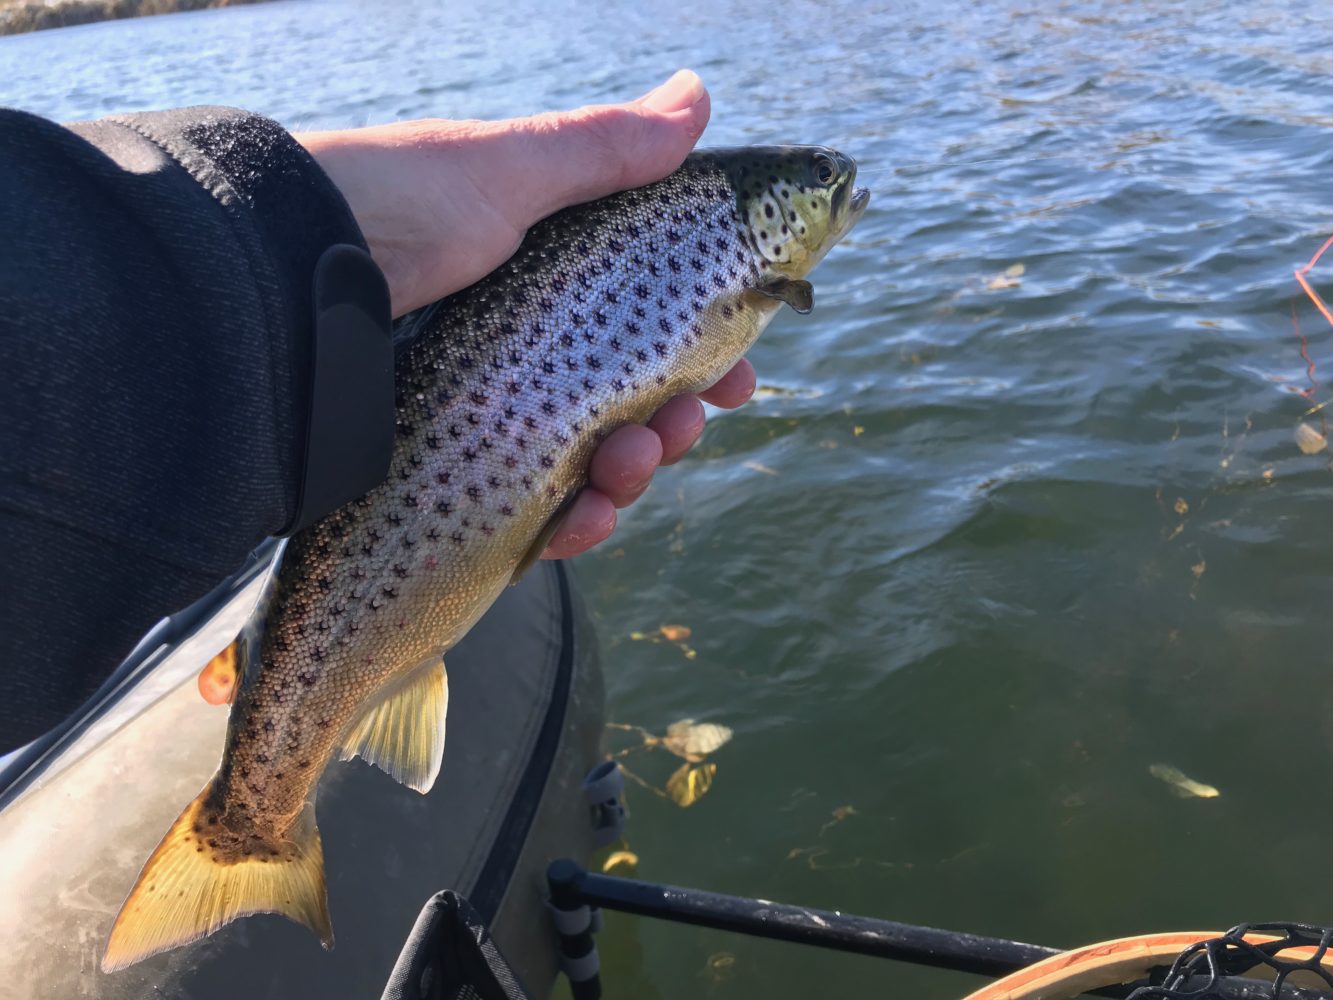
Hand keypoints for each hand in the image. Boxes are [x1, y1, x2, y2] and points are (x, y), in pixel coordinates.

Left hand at [295, 71, 755, 560]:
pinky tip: (584, 522)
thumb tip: (698, 96)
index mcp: (543, 284)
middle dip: (676, 421)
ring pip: (592, 466)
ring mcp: (488, 417)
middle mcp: (522, 351)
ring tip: (632, 464)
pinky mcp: (452, 475)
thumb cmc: (389, 211)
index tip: (740, 371)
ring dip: (635, 474)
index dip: (703, 352)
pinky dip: (574, 527)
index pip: (645, 327)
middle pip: (630, 405)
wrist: (270, 287)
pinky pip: (534, 514)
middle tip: (690, 420)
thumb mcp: (503, 172)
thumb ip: (603, 149)